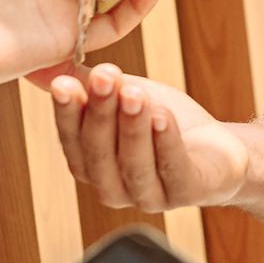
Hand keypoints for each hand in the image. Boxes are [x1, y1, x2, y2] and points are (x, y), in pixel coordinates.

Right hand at [47, 63, 249, 210]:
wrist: (218, 149)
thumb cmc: (165, 122)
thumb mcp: (126, 96)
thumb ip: (89, 86)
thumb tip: (44, 66)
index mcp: (92, 166)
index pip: (72, 141)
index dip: (66, 113)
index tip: (62, 84)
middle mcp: (113, 187)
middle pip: (99, 152)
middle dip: (100, 112)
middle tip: (104, 77)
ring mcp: (149, 195)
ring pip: (133, 163)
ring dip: (132, 127)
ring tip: (133, 93)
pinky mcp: (186, 192)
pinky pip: (173, 168)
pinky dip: (166, 141)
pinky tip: (162, 116)